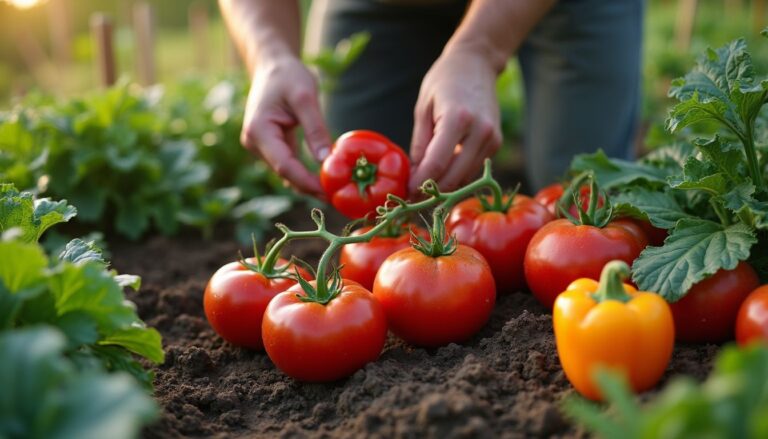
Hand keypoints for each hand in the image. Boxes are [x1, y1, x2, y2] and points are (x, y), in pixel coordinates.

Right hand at [240, 56, 330, 196]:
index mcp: (259, 131)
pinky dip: (304, 172)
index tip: (329, 193)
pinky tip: (324, 178)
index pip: (284, 165)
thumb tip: (327, 161)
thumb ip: (316, 129)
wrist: (272, 65)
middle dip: (310, 186)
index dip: (306, 182)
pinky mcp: (269, 147)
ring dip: (308, 181)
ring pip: (287, 172)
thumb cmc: (288, 76)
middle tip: (338, 197)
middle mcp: (254, 142)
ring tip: (335, 190)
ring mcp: (260, 146)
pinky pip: (288, 164)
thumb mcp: (306, 97)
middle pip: (285, 172)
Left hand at [410, 48, 501, 194]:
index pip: (437, 164)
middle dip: (431, 191)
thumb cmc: (444, 81)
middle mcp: (480, 132)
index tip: (405, 193)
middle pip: (453, 177)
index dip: (419, 183)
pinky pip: (473, 169)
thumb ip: (420, 145)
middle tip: (412, 196)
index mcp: (458, 119)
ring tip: (424, 185)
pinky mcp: (496, 143)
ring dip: (445, 187)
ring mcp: (492, 139)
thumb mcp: (423, 108)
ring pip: (465, 178)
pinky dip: (457, 175)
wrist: (477, 63)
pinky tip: (442, 172)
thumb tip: (414, 176)